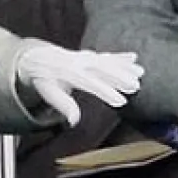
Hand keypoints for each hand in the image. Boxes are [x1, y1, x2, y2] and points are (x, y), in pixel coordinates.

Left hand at [17, 43, 142, 125]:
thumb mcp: (48, 93)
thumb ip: (62, 105)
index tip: (120, 101)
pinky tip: (133, 58)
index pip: (91, 84)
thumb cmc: (44, 79)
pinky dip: (120, 57)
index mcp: (69, 73)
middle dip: (120, 78)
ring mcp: (85, 58)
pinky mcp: (89, 56)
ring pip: (108, 62)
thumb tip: (73, 121)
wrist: (37, 58)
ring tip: (140, 73)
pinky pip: (107, 56)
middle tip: (136, 87)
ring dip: (124, 67)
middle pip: (103, 70)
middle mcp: (79, 63)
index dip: (106, 92)